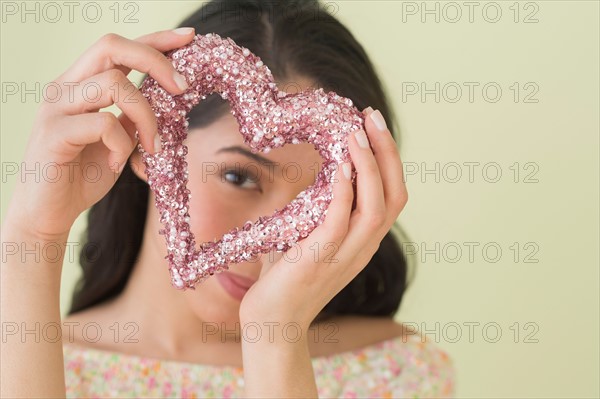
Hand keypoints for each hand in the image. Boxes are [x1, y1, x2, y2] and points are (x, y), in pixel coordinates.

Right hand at [3, 28, 195, 239]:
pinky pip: (103, 124)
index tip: (188, 38)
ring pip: (113, 83)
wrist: (48, 212)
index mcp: (80, 83)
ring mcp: (56, 108)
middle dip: (156, 61)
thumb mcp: (118, 139)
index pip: (119, 47)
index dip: (155, 39)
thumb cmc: (83, 174)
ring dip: (146, 115)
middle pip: (111, 46)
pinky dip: (122, 144)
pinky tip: (116, 163)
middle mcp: (65, 87)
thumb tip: (168, 98)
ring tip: (151, 146)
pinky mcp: (53, 133)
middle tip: (184, 88)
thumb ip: (133, 116)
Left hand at [239, 107, 407, 327]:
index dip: (388, 159)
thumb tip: (319, 177)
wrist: (272, 322)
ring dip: (368, 167)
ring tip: (355, 134)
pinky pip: (339, 222)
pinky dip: (344, 193)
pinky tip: (339, 167)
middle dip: (387, 152)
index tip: (372, 125)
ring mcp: (344, 256)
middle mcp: (363, 247)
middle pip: (394, 195)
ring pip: (375, 208)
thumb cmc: (287, 276)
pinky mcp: (318, 260)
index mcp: (364, 240)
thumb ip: (321, 210)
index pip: (393, 195)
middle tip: (372, 116)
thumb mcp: (311, 236)